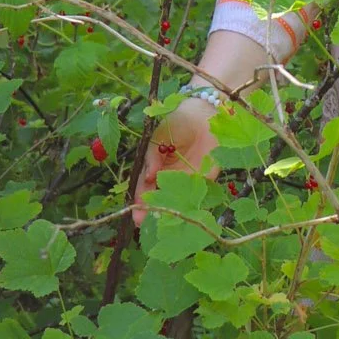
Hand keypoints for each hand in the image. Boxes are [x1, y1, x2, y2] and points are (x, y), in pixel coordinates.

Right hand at [130, 97, 220, 225]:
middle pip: (157, 197)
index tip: (134, 211)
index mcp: (156, 166)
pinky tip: (181, 215)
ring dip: (166, 213)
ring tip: (158, 224)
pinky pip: (194, 196)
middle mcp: (169, 176)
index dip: (139, 198)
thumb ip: (153, 156)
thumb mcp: (159, 137)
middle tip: (142, 222)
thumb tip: (147, 176)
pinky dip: (188, 206)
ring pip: (173, 200)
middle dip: (149, 211)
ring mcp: (185, 180)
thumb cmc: (177, 123)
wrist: (203, 114)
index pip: (144, 186)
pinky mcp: (203, 180)